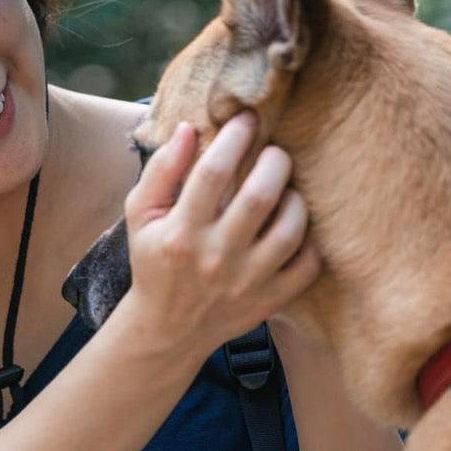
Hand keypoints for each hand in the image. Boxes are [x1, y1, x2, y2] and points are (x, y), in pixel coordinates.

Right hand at [122, 112, 322, 356]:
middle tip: (274, 153)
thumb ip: (160, 171)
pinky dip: (310, 240)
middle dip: (275, 161)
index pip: (213, 173)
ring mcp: (248, 283)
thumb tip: (188, 128)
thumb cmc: (155, 263)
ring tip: (286, 190)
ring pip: (290, 228)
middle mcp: (216, 259)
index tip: (247, 119)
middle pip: (260, 196)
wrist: (168, 331)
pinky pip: (307, 264)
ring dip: (295, 198)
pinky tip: (295, 226)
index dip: (235, 137)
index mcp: (182, 234)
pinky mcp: (269, 301)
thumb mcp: (140, 217)